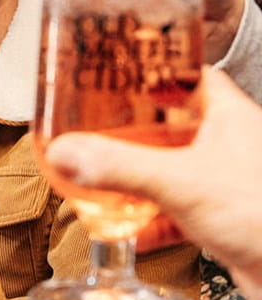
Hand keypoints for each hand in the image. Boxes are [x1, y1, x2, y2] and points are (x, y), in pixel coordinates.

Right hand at [45, 67, 261, 293]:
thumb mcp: (179, 181)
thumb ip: (119, 166)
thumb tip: (68, 152)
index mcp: (231, 117)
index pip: (191, 76)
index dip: (157, 71)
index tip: (123, 72)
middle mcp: (232, 146)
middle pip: (175, 124)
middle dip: (135, 129)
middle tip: (98, 126)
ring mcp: (229, 183)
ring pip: (175, 169)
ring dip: (139, 176)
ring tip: (103, 174)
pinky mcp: (225, 220)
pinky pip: (179, 212)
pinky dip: (150, 220)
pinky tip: (128, 229)